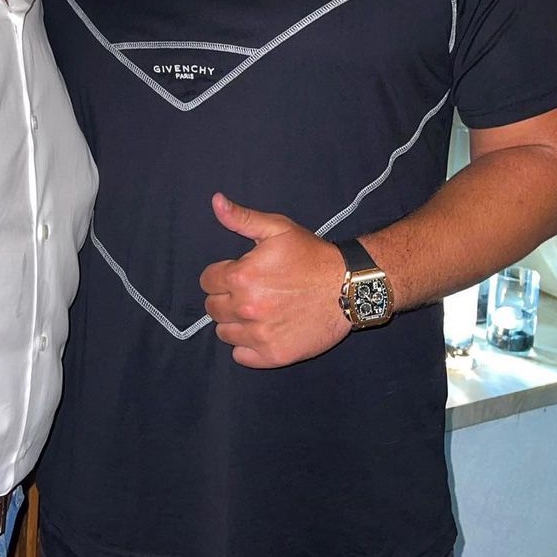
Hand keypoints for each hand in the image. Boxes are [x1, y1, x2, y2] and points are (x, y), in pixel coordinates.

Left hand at [200, 192, 350, 367]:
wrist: (349, 287)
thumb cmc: (311, 255)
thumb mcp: (278, 228)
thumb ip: (241, 218)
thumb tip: (216, 201)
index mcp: (241, 276)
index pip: (206, 281)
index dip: (220, 276)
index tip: (237, 275)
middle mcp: (246, 308)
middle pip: (213, 308)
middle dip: (226, 298)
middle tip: (249, 293)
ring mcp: (259, 334)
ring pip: (224, 333)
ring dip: (234, 323)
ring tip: (257, 312)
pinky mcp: (273, 355)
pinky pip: (241, 356)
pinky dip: (247, 347)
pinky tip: (262, 332)